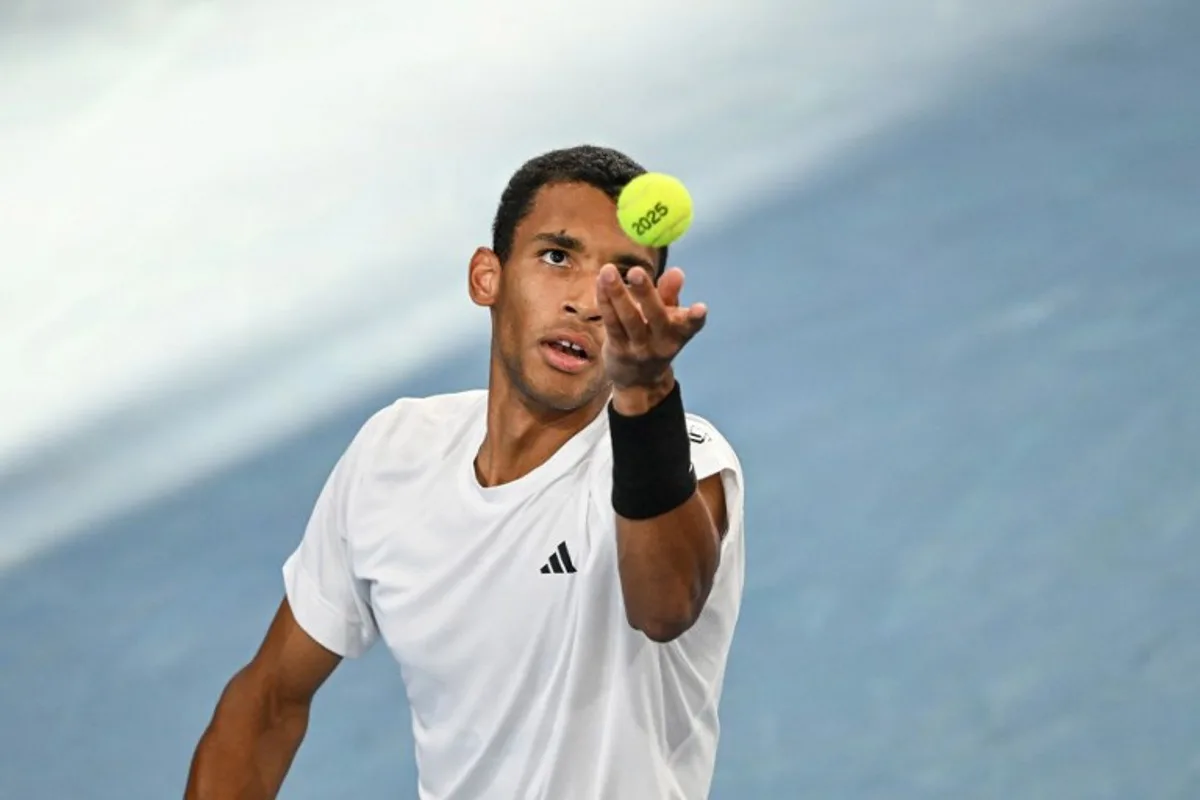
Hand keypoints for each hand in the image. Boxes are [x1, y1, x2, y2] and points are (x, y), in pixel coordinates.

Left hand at [597, 264, 706, 409]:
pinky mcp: (618, 350)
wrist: (639, 381)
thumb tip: (676, 272)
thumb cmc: (656, 338)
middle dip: (646, 294)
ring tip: (608, 271)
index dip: (695, 318)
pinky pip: (611, 323)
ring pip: (628, 319)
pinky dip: (605, 302)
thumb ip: (670, 295)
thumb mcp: (669, 318)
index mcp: (680, 333)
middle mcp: (662, 343)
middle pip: (655, 317)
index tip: (701, 308)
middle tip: (636, 271)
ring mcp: (639, 348)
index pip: (691, 326)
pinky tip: (600, 283)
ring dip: (617, 294)